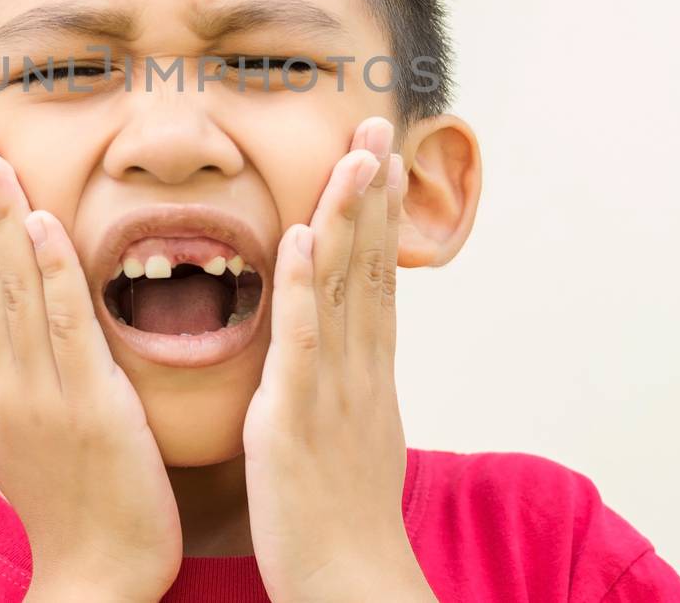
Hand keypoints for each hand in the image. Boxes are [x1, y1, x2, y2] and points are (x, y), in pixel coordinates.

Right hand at [0, 130, 181, 602]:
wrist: (96, 575)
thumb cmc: (78, 505)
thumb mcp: (34, 436)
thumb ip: (26, 382)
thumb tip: (18, 343)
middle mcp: (3, 383)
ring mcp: (40, 393)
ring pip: (13, 289)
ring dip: (2, 218)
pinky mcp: (86, 404)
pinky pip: (64, 324)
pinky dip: (49, 270)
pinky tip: (42, 223)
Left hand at [241, 117, 437, 602]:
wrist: (352, 583)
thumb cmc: (339, 519)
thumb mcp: (350, 436)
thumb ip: (344, 385)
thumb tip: (345, 352)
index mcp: (365, 373)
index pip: (376, 276)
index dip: (379, 213)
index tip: (381, 156)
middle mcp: (358, 369)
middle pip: (370, 264)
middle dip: (375, 191)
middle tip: (380, 123)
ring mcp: (331, 389)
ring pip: (344, 286)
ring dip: (348, 214)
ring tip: (355, 152)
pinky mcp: (297, 416)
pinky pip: (302, 340)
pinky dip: (304, 285)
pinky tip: (303, 235)